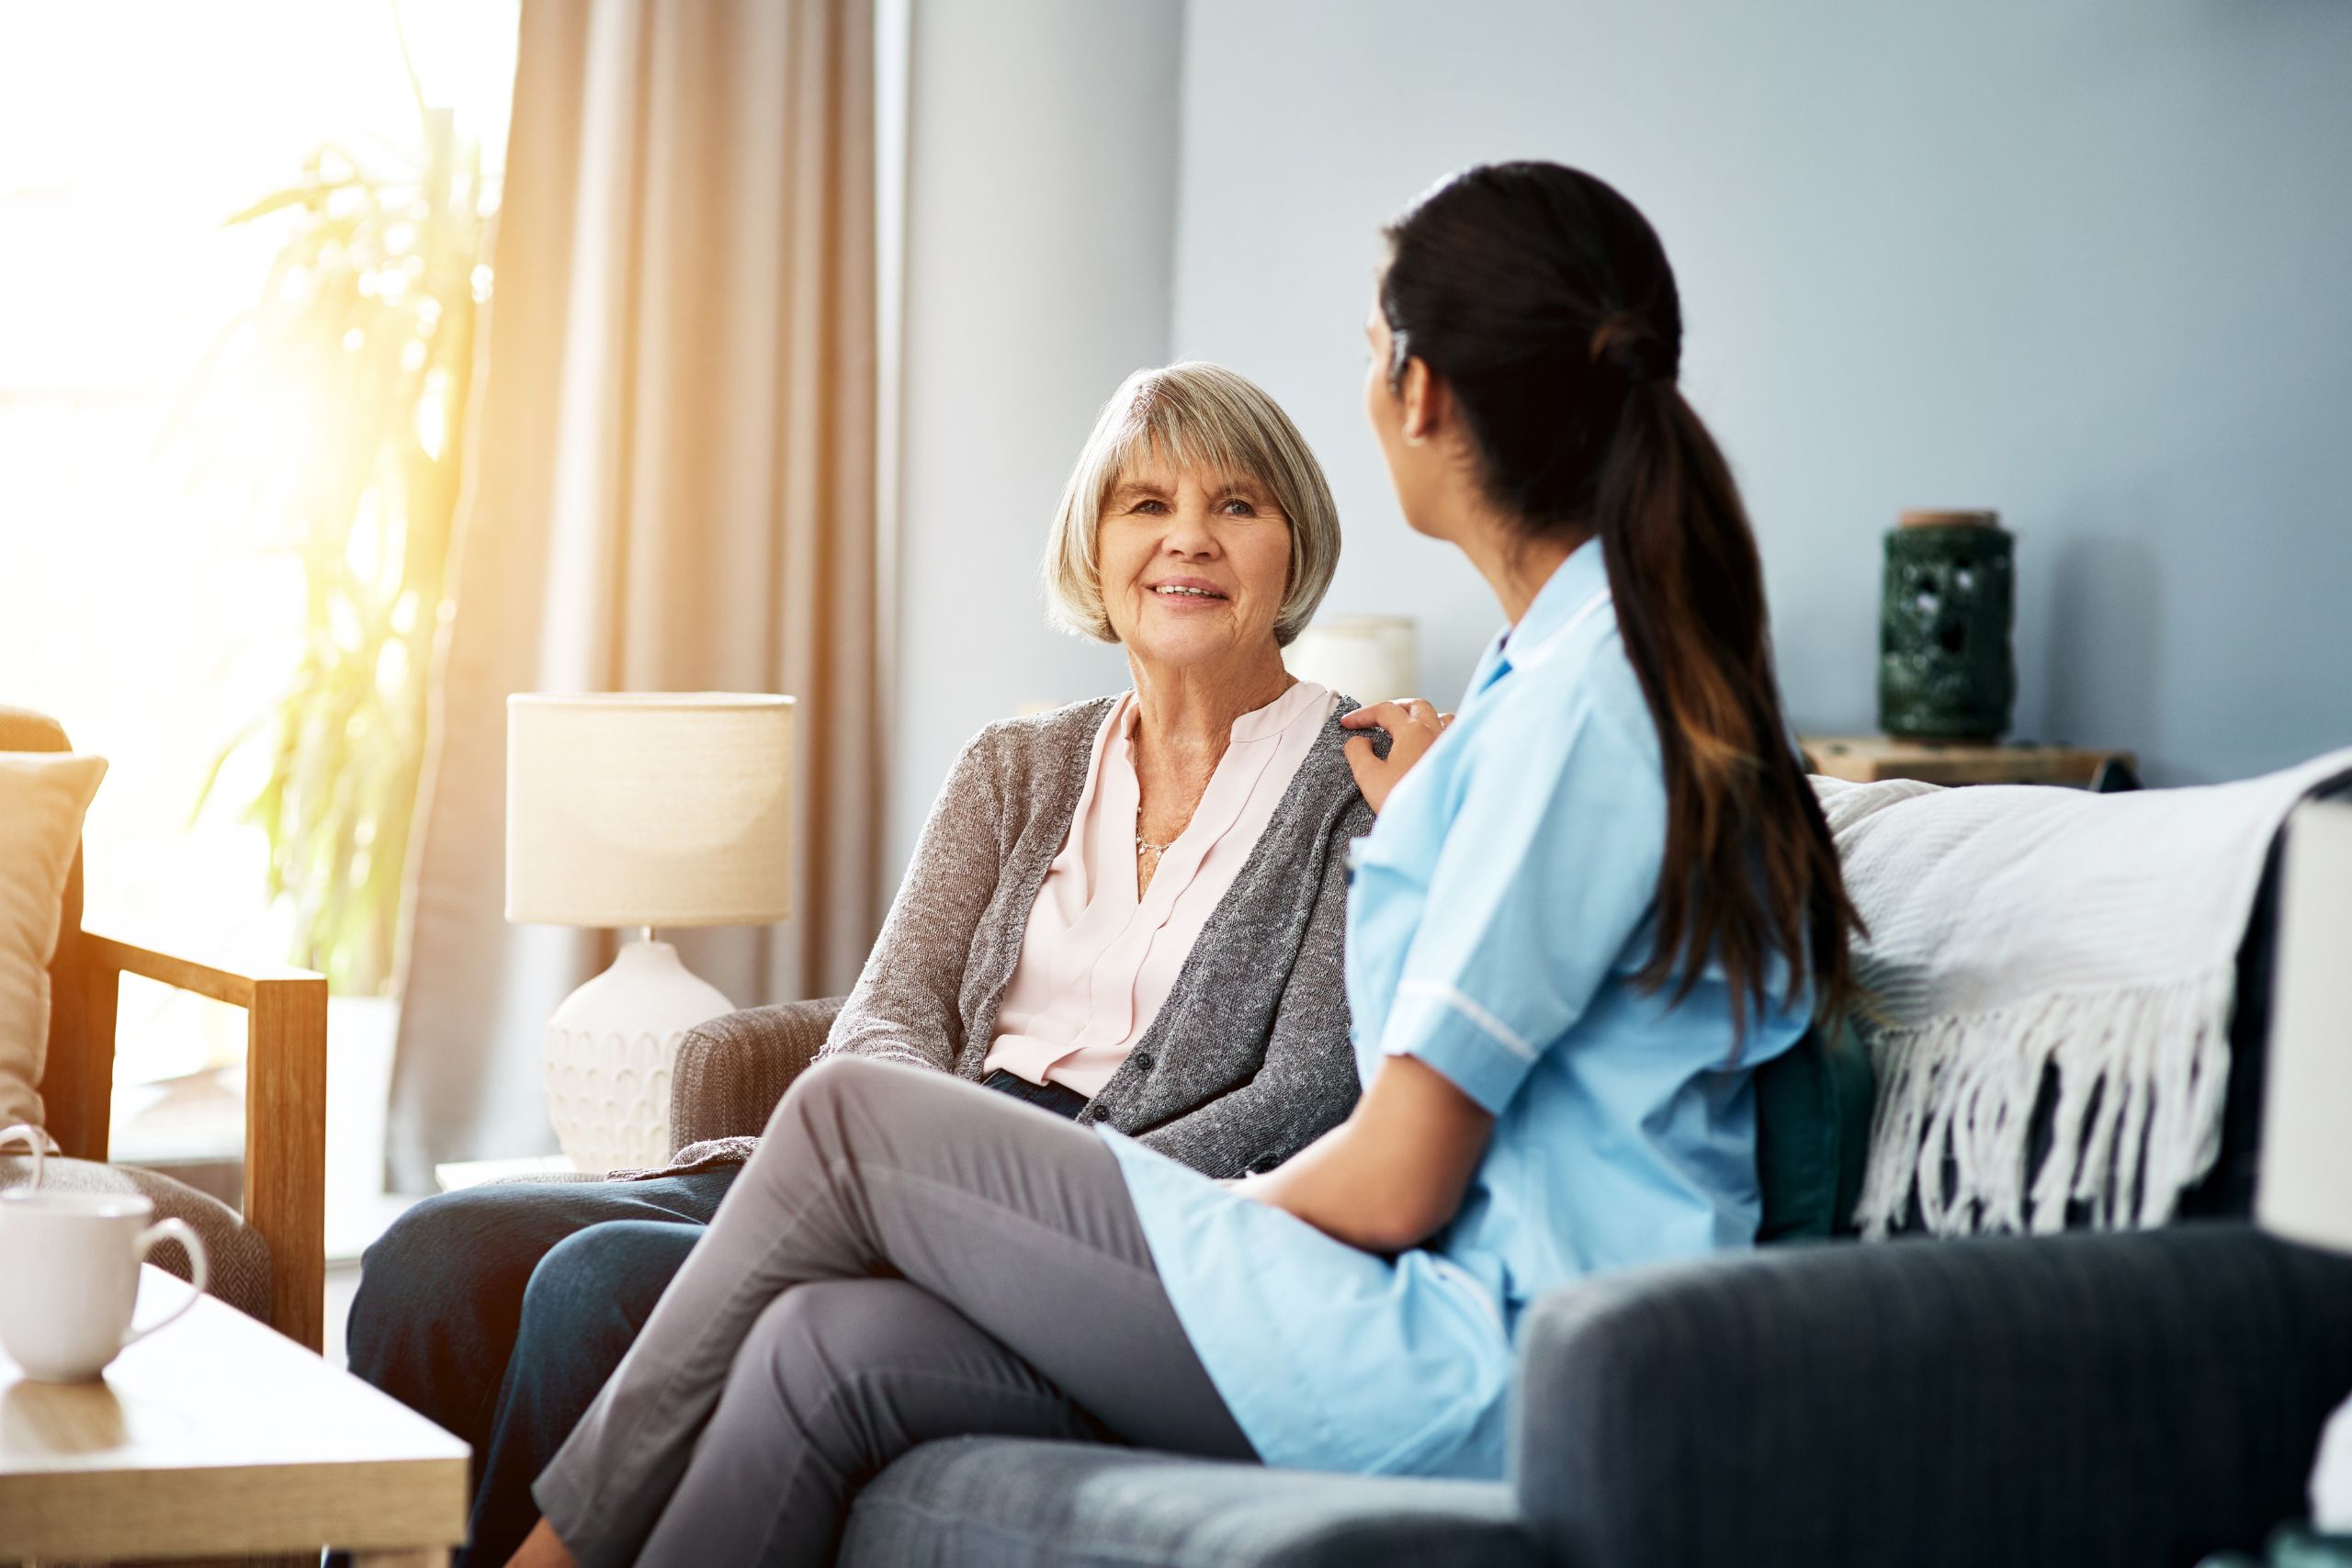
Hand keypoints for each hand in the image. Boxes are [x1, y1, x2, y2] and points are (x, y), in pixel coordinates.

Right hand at [1340, 699, 1453, 813]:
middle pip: (1416, 706)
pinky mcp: (1460, 762)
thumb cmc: (1403, 803)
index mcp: (1413, 732)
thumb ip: (1358, 752)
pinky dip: (1439, 731)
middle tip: (1377, 719)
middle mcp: (1436, 732)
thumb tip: (1359, 741)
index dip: (1363, 714)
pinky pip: (1453, 734)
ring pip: (1439, 716)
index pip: (1385, 710)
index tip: (1347, 723)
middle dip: (1394, 708)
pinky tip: (1431, 746)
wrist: (1433, 829)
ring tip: (1406, 728)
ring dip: (1420, 717)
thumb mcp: (1369, 777)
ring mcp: (1452, 745)